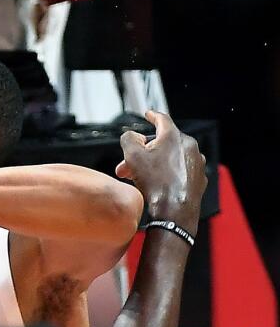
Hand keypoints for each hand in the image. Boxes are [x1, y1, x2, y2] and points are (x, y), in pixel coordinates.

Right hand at [116, 110, 206, 230]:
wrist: (174, 211)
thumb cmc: (156, 183)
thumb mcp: (132, 157)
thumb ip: (128, 139)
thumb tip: (131, 136)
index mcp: (174, 137)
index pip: (162, 119)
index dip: (152, 116)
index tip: (148, 115)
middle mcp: (189, 146)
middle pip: (163, 142)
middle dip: (144, 151)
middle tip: (128, 162)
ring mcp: (196, 162)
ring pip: (171, 157)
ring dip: (154, 164)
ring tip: (139, 177)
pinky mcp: (198, 178)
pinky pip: (180, 171)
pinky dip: (167, 174)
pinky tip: (156, 185)